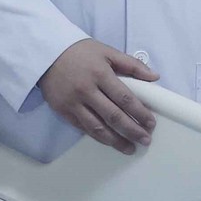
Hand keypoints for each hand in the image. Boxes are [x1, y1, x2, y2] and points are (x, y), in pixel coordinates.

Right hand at [38, 39, 158, 154]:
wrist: (46, 54)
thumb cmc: (80, 52)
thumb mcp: (107, 52)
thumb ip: (132, 64)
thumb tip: (154, 76)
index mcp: (101, 74)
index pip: (125, 98)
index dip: (139, 113)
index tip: (151, 123)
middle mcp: (87, 90)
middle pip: (113, 116)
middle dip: (132, 130)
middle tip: (145, 140)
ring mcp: (73, 102)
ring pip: (97, 127)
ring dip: (115, 140)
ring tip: (130, 148)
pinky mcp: (62, 110)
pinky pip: (82, 127)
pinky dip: (97, 136)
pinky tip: (109, 141)